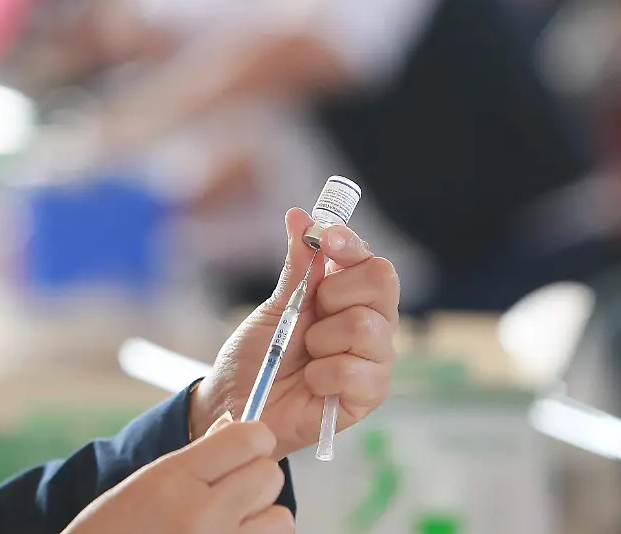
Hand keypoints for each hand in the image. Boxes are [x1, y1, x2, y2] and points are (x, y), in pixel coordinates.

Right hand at [64, 418, 293, 533]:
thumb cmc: (111, 533)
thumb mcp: (145, 484)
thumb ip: (196, 458)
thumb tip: (237, 430)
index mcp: (174, 480)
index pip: (249, 439)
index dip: (252, 439)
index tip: (243, 446)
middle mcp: (202, 516)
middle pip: (270, 475)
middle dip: (254, 478)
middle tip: (229, 489)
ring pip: (281, 517)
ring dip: (261, 517)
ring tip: (228, 522)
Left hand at [190, 209, 399, 458]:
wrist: (238, 404)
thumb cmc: (259, 356)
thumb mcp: (276, 306)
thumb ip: (298, 265)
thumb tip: (300, 215)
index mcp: (352, 299)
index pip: (371, 262)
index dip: (352, 245)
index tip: (328, 238)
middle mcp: (372, 325)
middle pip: (381, 284)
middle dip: (334, 293)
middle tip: (309, 316)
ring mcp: (374, 361)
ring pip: (365, 326)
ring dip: (321, 339)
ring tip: (305, 356)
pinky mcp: (369, 396)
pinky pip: (355, 370)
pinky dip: (321, 374)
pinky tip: (310, 383)